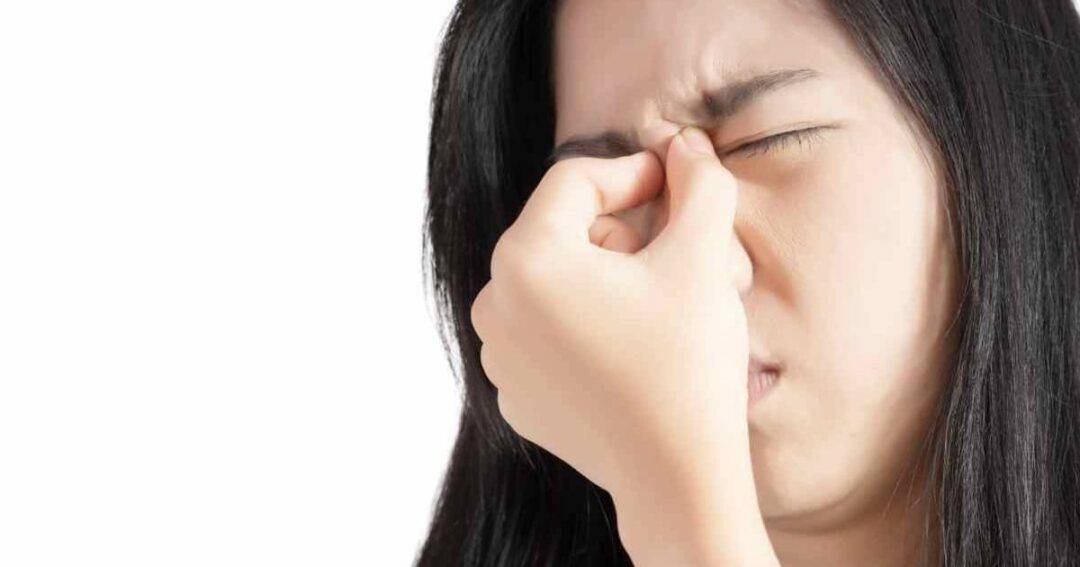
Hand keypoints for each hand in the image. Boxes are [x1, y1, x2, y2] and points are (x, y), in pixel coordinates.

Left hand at [470, 126, 773, 563]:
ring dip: (604, 279)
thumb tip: (686, 147)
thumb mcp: (701, 258)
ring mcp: (498, 355)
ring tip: (655, 307)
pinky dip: (586, 327)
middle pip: (561, 232)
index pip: (574, 180)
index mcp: (525, 258)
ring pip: (554, 283)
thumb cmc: (685, 364)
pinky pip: (547, 333)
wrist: (676, 478)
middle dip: (621, 232)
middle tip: (675, 255)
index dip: (633, 172)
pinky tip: (630, 352)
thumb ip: (698, 184)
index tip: (676, 184)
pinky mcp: (515, 394)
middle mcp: (494, 303)